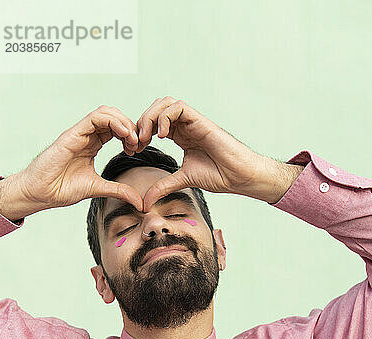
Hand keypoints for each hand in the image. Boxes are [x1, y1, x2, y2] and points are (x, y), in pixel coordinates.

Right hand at [17, 105, 143, 211]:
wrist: (41, 193)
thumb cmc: (62, 189)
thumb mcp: (99, 188)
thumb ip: (119, 191)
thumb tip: (139, 201)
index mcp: (92, 145)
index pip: (116, 129)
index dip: (130, 135)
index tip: (138, 150)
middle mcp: (86, 136)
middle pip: (113, 117)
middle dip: (130, 127)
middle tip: (138, 143)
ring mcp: (79, 133)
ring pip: (105, 113)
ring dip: (123, 122)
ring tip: (132, 138)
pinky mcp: (72, 134)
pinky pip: (94, 118)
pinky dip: (112, 121)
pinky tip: (123, 134)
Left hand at [135, 96, 275, 209]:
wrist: (239, 175)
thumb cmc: (219, 175)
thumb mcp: (183, 180)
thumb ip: (163, 186)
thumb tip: (145, 202)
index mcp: (180, 136)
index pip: (153, 124)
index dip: (139, 133)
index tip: (133, 150)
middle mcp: (185, 126)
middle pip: (156, 109)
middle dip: (141, 123)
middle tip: (136, 143)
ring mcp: (193, 122)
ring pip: (165, 103)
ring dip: (150, 117)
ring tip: (146, 138)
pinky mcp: (200, 121)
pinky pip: (178, 107)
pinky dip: (165, 117)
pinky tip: (161, 135)